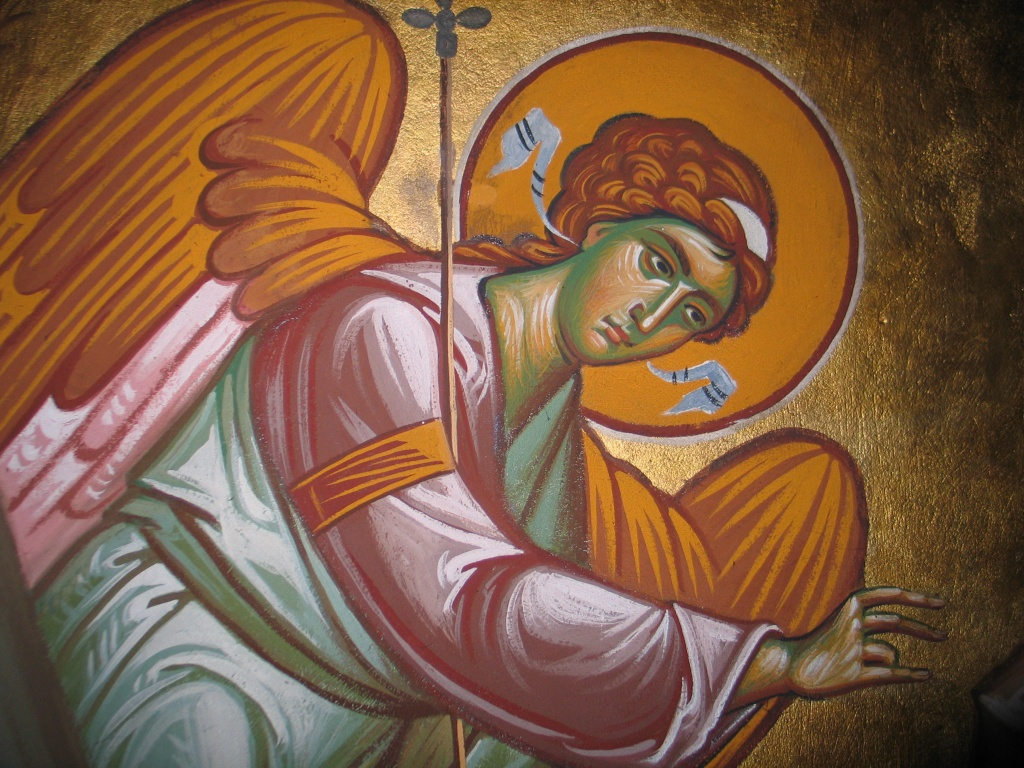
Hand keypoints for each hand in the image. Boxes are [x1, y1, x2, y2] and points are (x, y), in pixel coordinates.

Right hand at [784, 587, 946, 697]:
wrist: (788, 668)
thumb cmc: (816, 649)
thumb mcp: (839, 632)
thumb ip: (866, 635)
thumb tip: (895, 655)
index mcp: (846, 608)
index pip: (887, 595)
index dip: (916, 597)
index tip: (941, 602)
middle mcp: (852, 625)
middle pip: (896, 621)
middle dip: (923, 628)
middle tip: (944, 636)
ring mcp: (854, 650)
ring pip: (889, 653)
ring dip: (888, 663)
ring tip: (869, 668)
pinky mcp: (856, 675)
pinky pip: (892, 675)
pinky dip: (911, 676)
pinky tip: (926, 675)